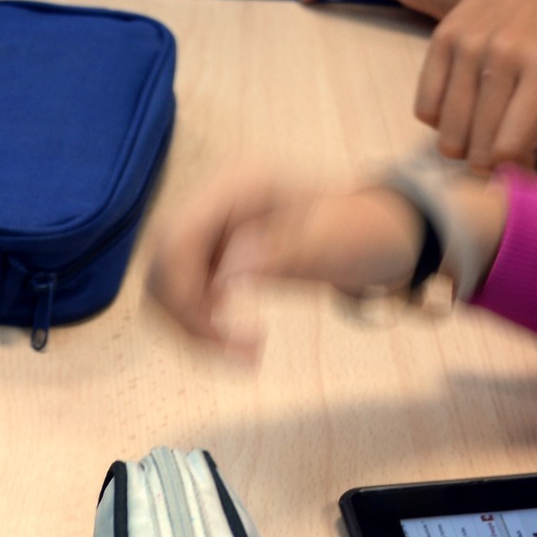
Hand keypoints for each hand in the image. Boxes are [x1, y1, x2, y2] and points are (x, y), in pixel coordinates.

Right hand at [146, 174, 513, 356]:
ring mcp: (209, 230)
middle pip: (163, 264)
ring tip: (242, 350)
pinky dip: (199, 326)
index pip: (177, 237)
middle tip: (243, 350)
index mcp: (238, 185)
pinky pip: (183, 297)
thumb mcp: (332, 242)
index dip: (183, 290)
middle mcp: (213, 203)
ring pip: (165, 286)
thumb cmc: (361, 230)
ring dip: (190, 327)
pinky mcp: (211, 257)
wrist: (373, 233)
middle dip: (188, 315)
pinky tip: (235, 339)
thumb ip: (280, 255)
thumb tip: (225, 280)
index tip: (220, 329)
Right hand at [416, 0, 536, 179]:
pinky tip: (472, 106)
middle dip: (494, 165)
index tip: (528, 171)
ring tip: (494, 127)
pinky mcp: (443, 37)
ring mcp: (467, 44)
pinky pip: (426, 109)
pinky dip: (445, 120)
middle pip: (474, 151)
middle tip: (514, 150)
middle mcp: (501, 54)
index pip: (507, 152)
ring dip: (469, 146)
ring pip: (447, 137)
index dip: (515, 176)